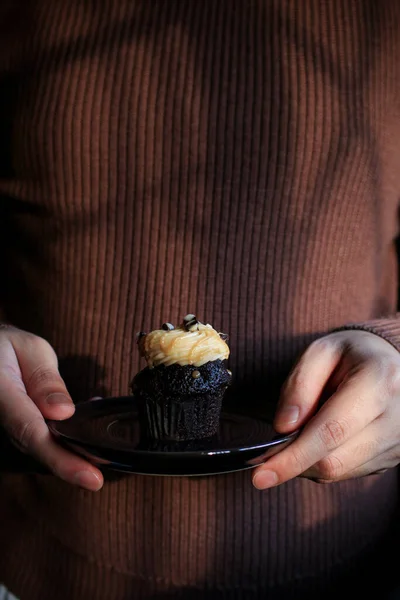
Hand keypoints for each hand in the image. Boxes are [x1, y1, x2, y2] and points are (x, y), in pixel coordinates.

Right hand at [0, 325, 102, 490]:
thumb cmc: (7, 345)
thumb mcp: (30, 348)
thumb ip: (45, 380)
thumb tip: (63, 413)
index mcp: (1, 394)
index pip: (33, 433)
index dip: (62, 460)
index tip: (90, 478)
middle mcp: (0, 415)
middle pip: (37, 448)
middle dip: (69, 463)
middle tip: (98, 478)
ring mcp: (5, 424)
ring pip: (38, 446)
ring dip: (69, 450)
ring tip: (99, 452)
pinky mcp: (15, 425)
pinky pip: (38, 436)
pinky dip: (64, 438)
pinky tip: (87, 430)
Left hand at [253, 330, 399, 488]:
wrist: (390, 363)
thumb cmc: (351, 355)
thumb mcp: (320, 352)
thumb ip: (299, 385)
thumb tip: (284, 428)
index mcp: (379, 381)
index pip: (331, 430)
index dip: (293, 456)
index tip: (262, 474)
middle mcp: (396, 417)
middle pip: (334, 460)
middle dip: (294, 458)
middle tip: (274, 443)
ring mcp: (398, 442)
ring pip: (339, 471)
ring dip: (309, 460)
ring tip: (307, 427)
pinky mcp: (394, 458)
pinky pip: (348, 473)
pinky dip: (325, 460)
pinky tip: (324, 436)